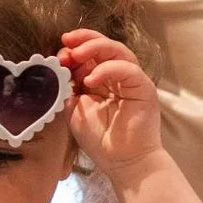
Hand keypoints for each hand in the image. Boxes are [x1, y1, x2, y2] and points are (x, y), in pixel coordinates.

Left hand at [58, 30, 161, 174]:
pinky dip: (108, 69)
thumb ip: (69, 87)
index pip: (91, 54)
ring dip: (95, 47)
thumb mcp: (74, 108)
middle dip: (84, 40)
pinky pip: (128, 69)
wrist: (122, 162)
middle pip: (105, 45)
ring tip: (76, 55)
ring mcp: (132, 80)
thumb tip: (60, 66)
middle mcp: (118, 76)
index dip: (74, 49)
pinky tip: (91, 79)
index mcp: (102, 79)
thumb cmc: (100, 139)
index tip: (58, 54)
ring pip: (118, 51)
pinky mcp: (143, 87)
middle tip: (66, 43)